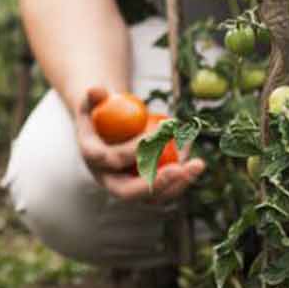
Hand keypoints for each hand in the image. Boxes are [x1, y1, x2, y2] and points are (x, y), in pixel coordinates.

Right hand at [76, 87, 203, 201]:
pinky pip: (164, 193)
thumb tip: (95, 89)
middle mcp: (106, 179)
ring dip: (177, 183)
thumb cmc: (103, 110)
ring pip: (151, 198)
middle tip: (178, 169)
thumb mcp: (94, 101)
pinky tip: (196, 164)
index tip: (156, 134)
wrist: (108, 130)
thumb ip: (94, 95)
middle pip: (128, 192)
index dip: (131, 150)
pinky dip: (182, 179)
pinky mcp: (143, 191)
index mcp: (92, 158)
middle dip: (155, 183)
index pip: (109, 159)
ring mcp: (126, 187)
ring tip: (197, 164)